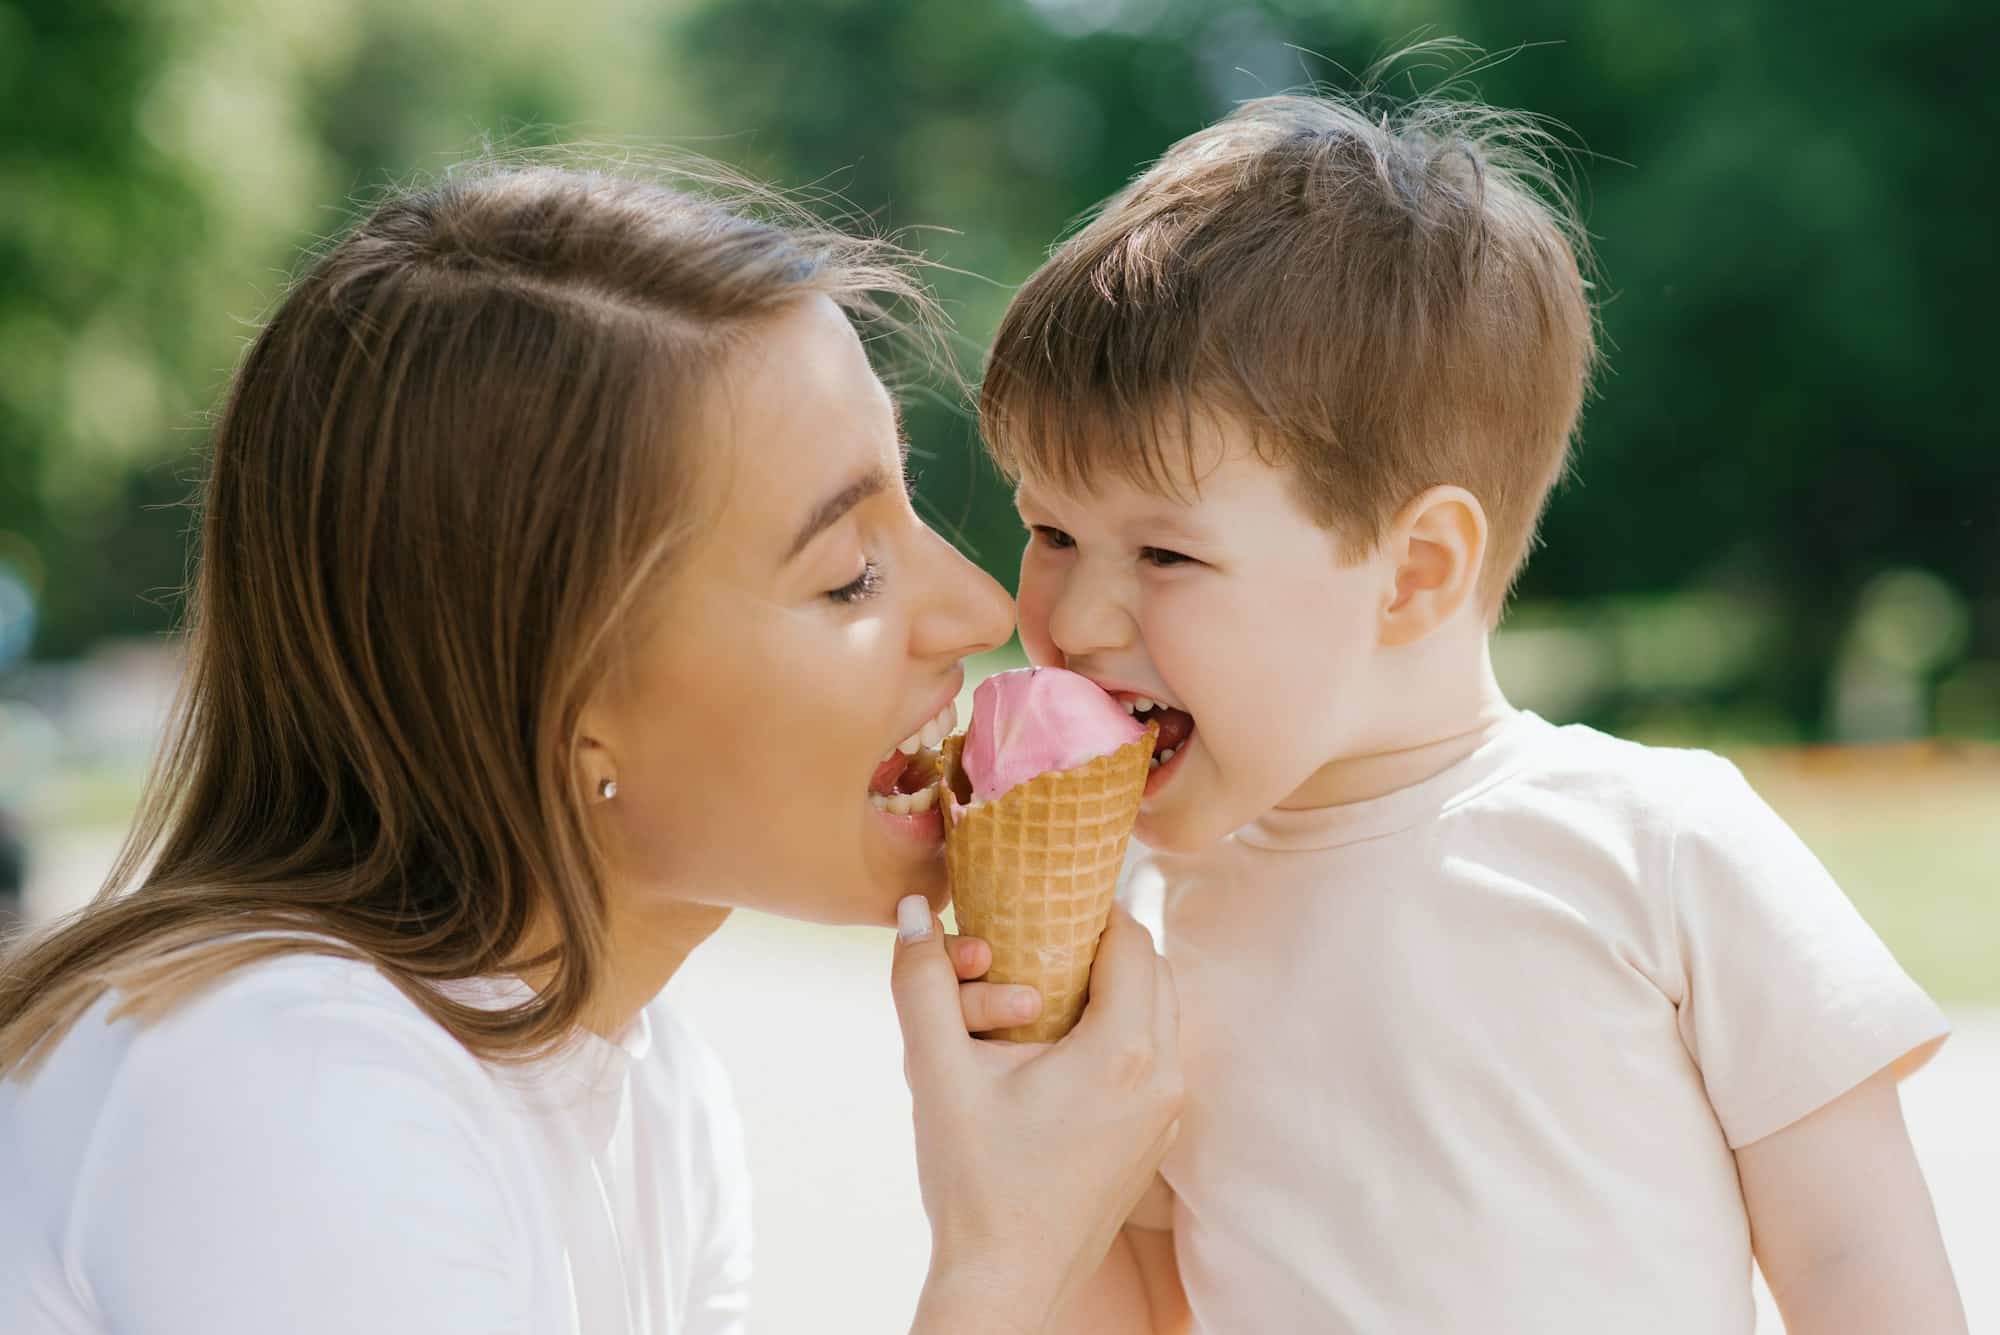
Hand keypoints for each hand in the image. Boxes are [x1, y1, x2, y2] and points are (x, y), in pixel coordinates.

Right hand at [892, 896, 1182, 1333]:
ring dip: (1113, 992)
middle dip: (1099, 948)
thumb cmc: (974, 1183)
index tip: (1045, 905)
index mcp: (1122, 1051)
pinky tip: (1060, 1053)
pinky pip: (1154, 1058)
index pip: (1131, 937)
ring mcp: (1167, 1113)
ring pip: (1159, 1013)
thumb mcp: (937, 1075)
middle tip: (1038, 949)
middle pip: (1152, 969)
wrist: (1005, 1284)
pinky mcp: (1156, 1141)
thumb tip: (913, 909)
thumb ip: (923, 984)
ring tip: (1045, 1000)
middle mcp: (1162, 1077)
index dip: (1090, 908)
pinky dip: (1120, 1035)